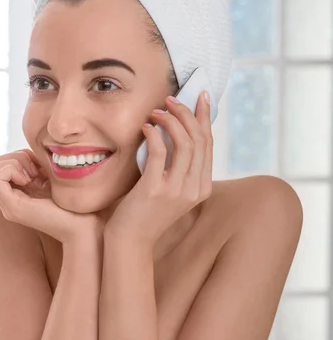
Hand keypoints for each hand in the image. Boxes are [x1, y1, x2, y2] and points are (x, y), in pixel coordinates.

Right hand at [0, 149, 104, 241]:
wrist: (84, 227)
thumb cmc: (75, 204)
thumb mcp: (52, 178)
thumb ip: (37, 167)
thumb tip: (27, 151)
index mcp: (17, 194)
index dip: (16, 157)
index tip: (38, 167)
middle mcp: (8, 201)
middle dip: (12, 158)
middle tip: (35, 171)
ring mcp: (8, 205)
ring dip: (13, 164)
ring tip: (34, 176)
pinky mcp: (13, 207)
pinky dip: (11, 171)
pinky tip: (31, 179)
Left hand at [104, 91, 212, 247]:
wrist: (130, 241)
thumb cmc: (145, 212)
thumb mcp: (171, 189)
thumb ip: (179, 167)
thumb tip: (177, 132)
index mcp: (201, 187)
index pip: (208, 145)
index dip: (204, 118)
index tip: (200, 98)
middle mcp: (194, 188)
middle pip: (199, 140)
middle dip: (186, 113)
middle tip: (171, 100)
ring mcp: (177, 190)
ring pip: (185, 143)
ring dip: (171, 120)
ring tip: (157, 111)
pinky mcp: (155, 189)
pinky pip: (159, 151)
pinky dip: (153, 134)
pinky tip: (146, 127)